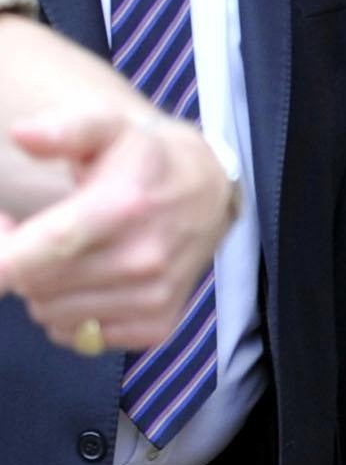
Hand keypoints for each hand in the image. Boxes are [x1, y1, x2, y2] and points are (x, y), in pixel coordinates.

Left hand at [0, 49, 236, 348]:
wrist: (207, 195)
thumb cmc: (143, 159)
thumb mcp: (106, 128)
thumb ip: (62, 129)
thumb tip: (21, 134)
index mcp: (124, 206)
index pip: (53, 245)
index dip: (7, 260)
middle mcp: (142, 259)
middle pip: (39, 285)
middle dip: (15, 262)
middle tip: (20, 231)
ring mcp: (151, 298)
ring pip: (52, 316)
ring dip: (40, 291)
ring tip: (56, 257)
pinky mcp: (155, 327)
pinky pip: (79, 337)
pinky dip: (68, 316)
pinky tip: (82, 283)